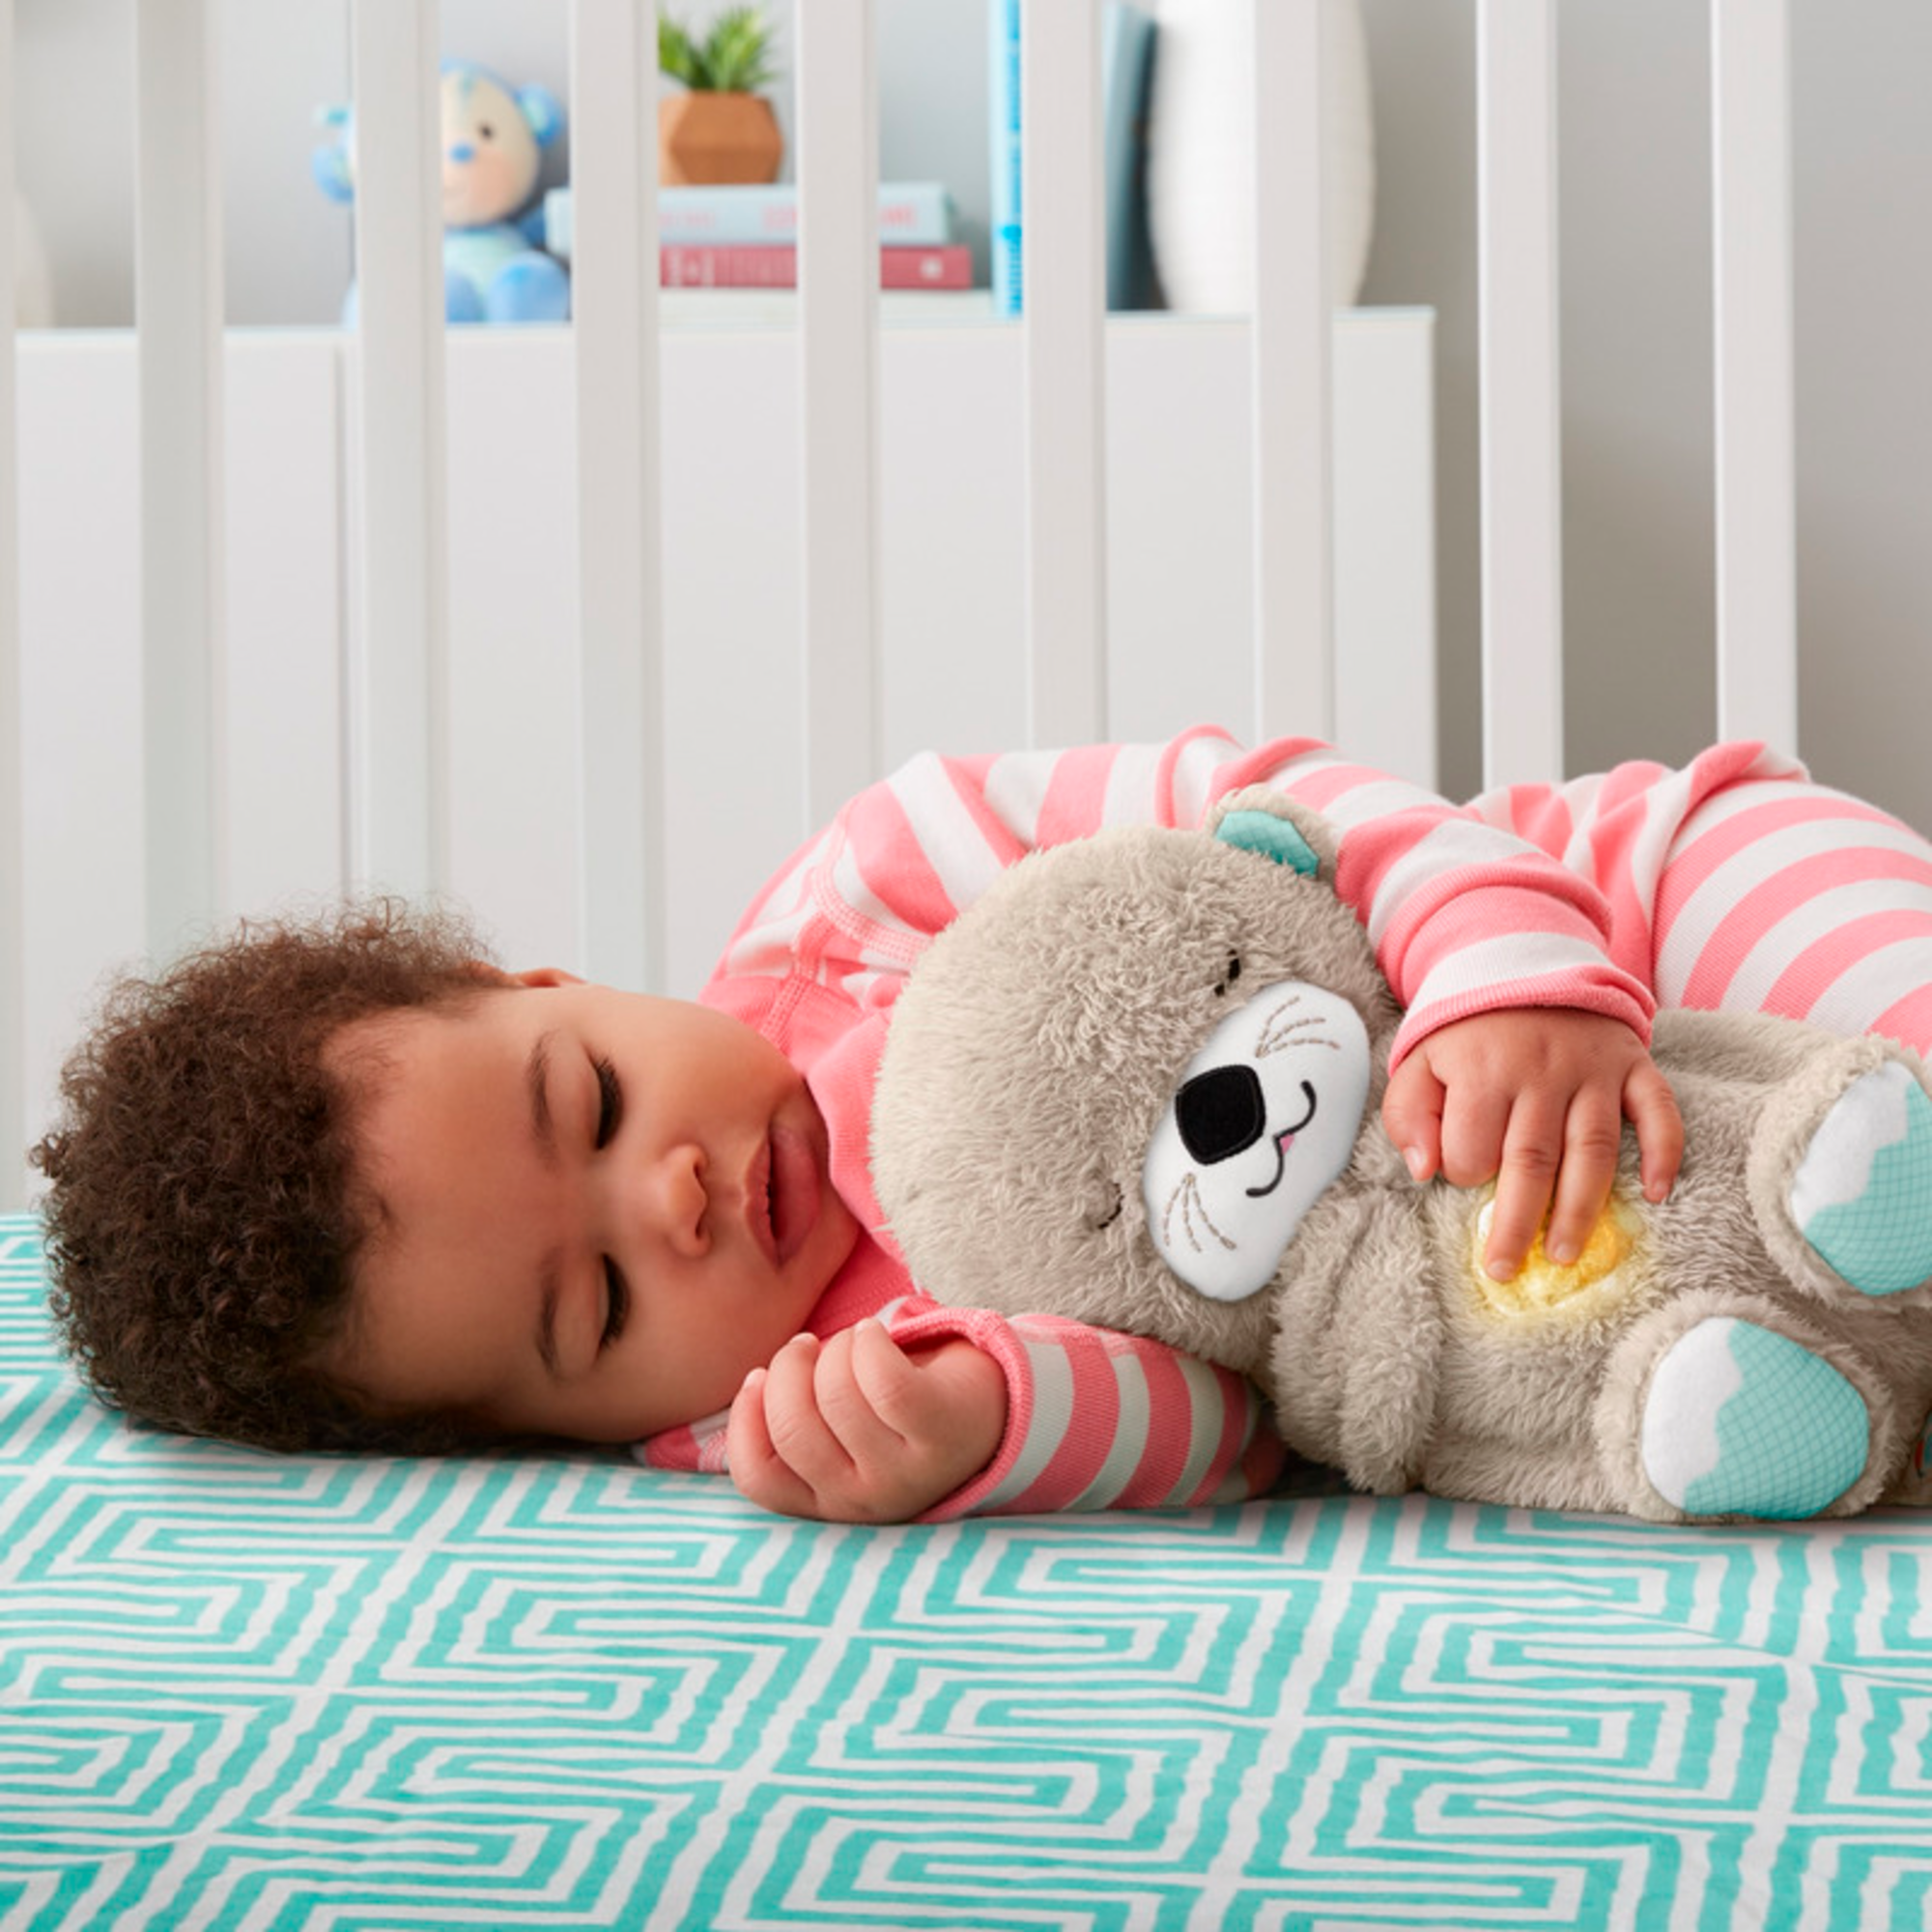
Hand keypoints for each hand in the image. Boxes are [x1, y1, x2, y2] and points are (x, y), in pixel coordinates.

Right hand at [726, 1324, 1007, 1522]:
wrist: (988, 1409)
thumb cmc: (897, 1415)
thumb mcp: (840, 1437)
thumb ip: (794, 1429)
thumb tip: (752, 1384)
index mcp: (828, 1504)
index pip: (758, 1478)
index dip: (745, 1418)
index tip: (760, 1377)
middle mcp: (865, 1500)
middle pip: (792, 1429)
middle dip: (789, 1368)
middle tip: (807, 1347)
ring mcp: (906, 1471)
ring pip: (836, 1396)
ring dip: (836, 1349)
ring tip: (852, 1342)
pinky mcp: (940, 1430)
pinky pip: (883, 1379)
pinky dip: (870, 1342)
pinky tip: (876, 1334)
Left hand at [1381, 1008, 1682, 1281]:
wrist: (1525, 962)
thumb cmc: (1469, 1032)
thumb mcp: (1420, 1061)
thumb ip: (1408, 1114)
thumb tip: (1423, 1172)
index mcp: (1483, 1071)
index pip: (1473, 1147)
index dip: (1464, 1174)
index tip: (1465, 1179)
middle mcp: (1542, 1072)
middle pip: (1531, 1162)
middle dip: (1518, 1224)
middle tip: (1507, 1269)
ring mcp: (1593, 1070)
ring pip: (1592, 1150)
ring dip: (1581, 1208)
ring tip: (1567, 1255)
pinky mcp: (1633, 1064)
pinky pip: (1657, 1110)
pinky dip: (1663, 1151)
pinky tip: (1656, 1193)